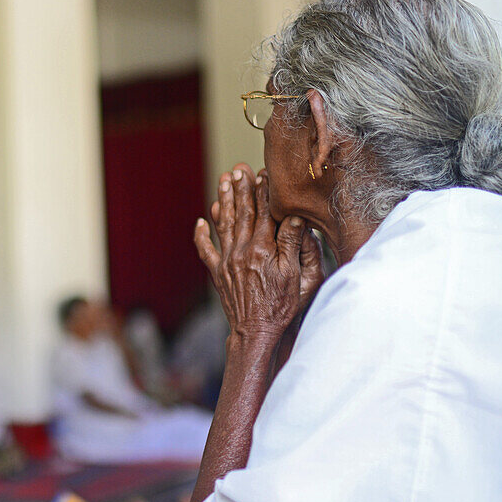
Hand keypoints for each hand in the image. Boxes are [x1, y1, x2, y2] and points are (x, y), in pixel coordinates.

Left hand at [194, 165, 323, 342]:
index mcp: (263, 249)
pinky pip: (205, 251)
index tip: (263, 173)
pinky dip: (201, 235)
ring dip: (222, 201)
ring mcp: (227, 262)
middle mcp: (242, 251)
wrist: (256, 332)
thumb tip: (294, 219)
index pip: (264, 213)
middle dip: (241, 189)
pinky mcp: (217, 274)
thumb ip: (296, 246)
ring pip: (223, 225)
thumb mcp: (301, 277)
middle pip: (241, 213)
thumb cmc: (284, 307)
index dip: (263, 191)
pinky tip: (200, 221)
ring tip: (223, 182)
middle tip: (238, 169)